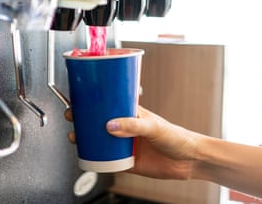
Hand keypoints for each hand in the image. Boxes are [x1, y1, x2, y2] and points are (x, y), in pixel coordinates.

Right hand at [65, 106, 200, 179]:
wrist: (189, 161)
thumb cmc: (177, 137)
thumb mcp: (155, 127)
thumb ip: (133, 126)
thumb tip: (110, 125)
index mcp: (132, 114)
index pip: (109, 104)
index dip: (93, 101)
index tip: (80, 99)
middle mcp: (126, 128)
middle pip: (99, 122)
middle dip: (83, 119)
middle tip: (72, 117)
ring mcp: (125, 145)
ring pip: (100, 140)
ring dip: (86, 139)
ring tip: (75, 137)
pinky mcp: (126, 161)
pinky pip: (106, 160)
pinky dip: (95, 158)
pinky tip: (88, 156)